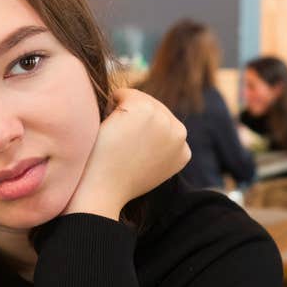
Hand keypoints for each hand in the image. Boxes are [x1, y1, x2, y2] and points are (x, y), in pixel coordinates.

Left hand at [63, 88, 190, 219]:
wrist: (103, 192)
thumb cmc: (117, 182)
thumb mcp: (148, 168)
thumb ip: (157, 148)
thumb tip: (149, 128)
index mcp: (183, 150)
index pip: (162, 124)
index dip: (140, 133)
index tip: (129, 152)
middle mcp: (179, 133)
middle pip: (152, 108)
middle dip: (132, 119)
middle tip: (118, 145)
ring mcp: (163, 119)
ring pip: (138, 99)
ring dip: (121, 112)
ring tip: (114, 138)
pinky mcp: (144, 109)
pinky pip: (123, 94)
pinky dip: (110, 106)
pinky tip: (108, 128)